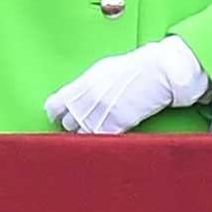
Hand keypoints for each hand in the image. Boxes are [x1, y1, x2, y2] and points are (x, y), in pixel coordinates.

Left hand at [43, 36, 208, 134]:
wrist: (155, 72)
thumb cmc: (132, 69)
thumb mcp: (101, 72)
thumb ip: (85, 86)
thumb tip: (76, 97)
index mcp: (81, 85)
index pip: (55, 105)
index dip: (55, 114)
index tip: (58, 118)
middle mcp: (87, 100)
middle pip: (68, 122)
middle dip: (72, 126)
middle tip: (78, 127)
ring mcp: (100, 113)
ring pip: (81, 135)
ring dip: (85, 136)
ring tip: (93, 133)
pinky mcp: (116, 125)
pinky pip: (99, 140)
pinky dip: (99, 142)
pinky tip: (104, 139)